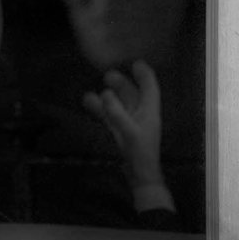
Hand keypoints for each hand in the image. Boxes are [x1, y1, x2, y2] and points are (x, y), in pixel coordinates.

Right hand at [83, 60, 163, 186]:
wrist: (140, 176)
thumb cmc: (140, 153)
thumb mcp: (130, 132)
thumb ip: (117, 113)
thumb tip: (104, 94)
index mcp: (150, 111)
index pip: (150, 88)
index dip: (144, 74)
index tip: (136, 63)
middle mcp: (141, 114)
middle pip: (133, 93)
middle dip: (123, 83)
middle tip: (109, 74)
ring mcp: (130, 123)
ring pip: (119, 104)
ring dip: (109, 95)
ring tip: (97, 87)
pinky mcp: (120, 132)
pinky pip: (109, 116)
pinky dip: (100, 108)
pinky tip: (89, 102)